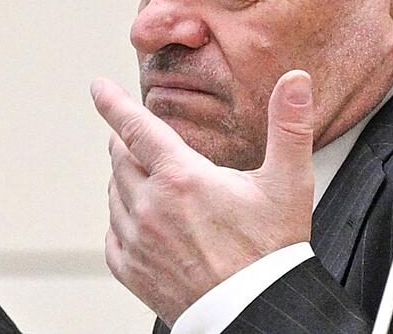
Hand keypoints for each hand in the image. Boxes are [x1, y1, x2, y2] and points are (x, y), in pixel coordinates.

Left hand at [94, 70, 315, 324]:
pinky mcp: (132, 270)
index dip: (114, 104)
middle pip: (120, 158)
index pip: (136, 128)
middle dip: (127, 142)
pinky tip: (141, 221)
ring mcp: (137, 240)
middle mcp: (150, 206)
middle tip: (138, 139)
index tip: (99, 88)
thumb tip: (294, 81)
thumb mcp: (288, 183)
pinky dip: (121, 220)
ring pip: (114, 194)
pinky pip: (112, 234)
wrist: (256, 313)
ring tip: (149, 181)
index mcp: (181, 178)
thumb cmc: (271, 253)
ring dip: (125, 180)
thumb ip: (289, 126)